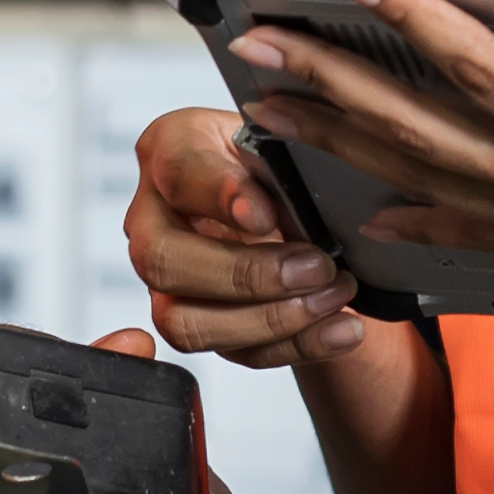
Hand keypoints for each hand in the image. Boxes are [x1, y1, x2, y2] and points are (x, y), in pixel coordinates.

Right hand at [124, 106, 376, 370]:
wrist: (300, 194)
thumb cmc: (285, 158)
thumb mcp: (287, 142)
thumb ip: (273, 168)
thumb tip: (261, 215)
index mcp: (173, 149)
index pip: (180, 172)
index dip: (220, 196)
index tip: (264, 217)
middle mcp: (153, 218)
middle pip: (163, 262)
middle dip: (246, 274)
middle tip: (317, 267)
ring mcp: (169, 280)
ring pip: (186, 323)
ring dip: (271, 319)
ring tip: (334, 298)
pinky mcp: (202, 322)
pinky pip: (234, 351)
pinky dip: (295, 345)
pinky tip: (340, 330)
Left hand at [230, 0, 493, 393]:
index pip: (493, 78)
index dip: (422, 23)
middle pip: (425, 126)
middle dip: (336, 82)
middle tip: (261, 45)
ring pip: (426, 174)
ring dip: (345, 138)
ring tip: (273, 111)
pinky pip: (469, 227)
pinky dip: (412, 217)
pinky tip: (371, 218)